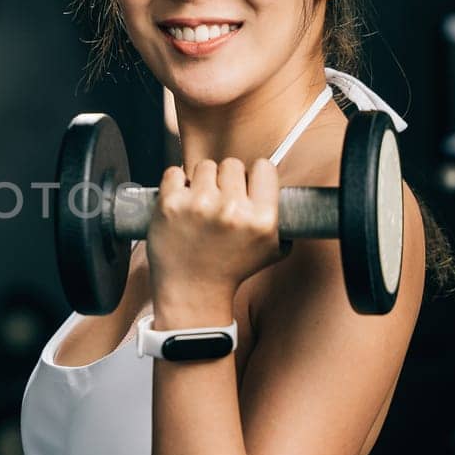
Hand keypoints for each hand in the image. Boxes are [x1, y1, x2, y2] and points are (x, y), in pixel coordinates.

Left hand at [146, 157, 286, 312]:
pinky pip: (175, 173)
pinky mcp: (170, 205)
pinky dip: (176, 184)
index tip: (246, 186)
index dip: (254, 176)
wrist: (192, 290)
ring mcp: (199, 205)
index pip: (263, 167)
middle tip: (220, 202)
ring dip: (202, 181)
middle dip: (226, 180)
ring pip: (204, 166)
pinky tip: (182, 204)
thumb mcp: (271, 248)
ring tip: (200, 206)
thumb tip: (284, 189)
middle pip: (232, 164)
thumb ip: (282, 217)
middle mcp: (231, 210)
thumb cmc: (231, 268)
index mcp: (261, 219)